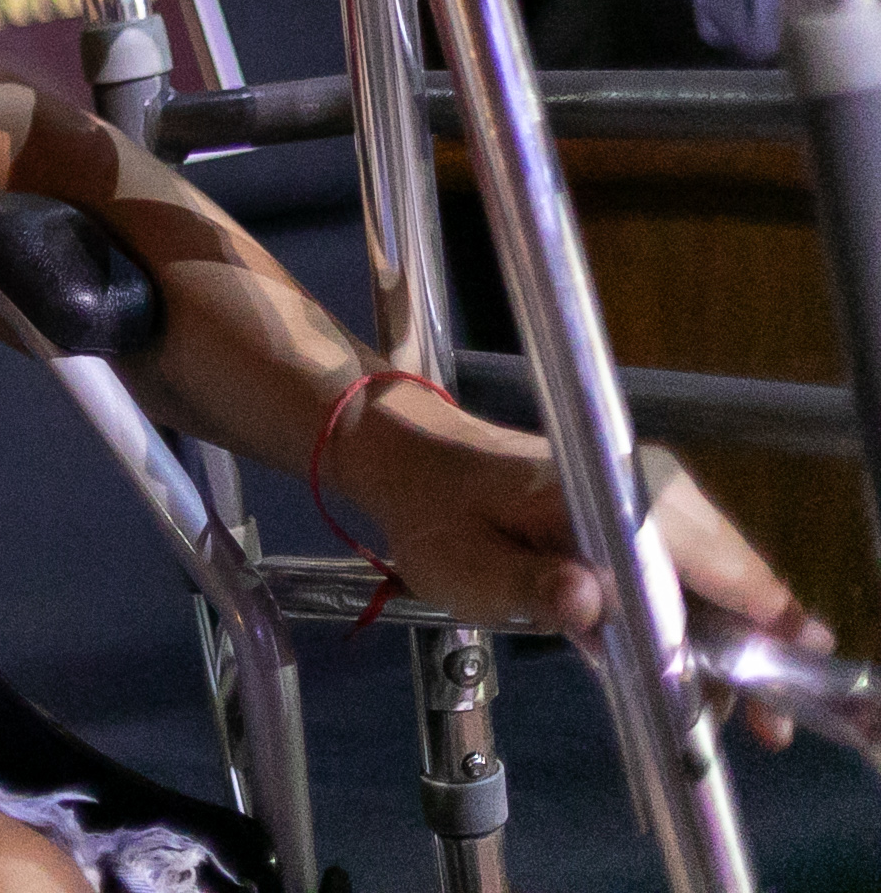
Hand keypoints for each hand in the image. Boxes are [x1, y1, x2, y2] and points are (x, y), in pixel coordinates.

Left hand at [339, 385, 828, 749]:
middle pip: (734, 574)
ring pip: (719, 577)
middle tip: (763, 724)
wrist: (416, 463)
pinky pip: (688, 573)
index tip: (771, 688)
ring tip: (732, 707)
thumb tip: (590, 601)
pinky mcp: (636, 521)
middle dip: (754, 648)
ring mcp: (647, 502)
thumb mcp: (465, 563)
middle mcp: (647, 491)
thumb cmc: (438, 515)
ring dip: (729, 640)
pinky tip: (691, 669)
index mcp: (611, 495)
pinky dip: (697, 619)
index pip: (715, 559)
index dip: (757, 623)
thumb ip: (529, 585)